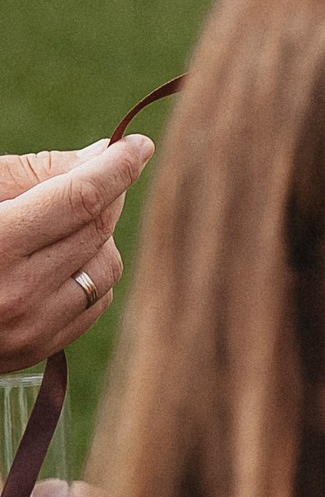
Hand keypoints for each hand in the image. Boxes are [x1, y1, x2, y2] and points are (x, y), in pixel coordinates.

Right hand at [0, 138, 154, 372]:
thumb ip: (35, 173)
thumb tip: (104, 154)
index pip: (81, 199)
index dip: (117, 167)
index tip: (137, 146)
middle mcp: (15, 294)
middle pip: (97, 230)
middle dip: (106, 195)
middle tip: (95, 176)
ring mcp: (28, 330)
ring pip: (107, 267)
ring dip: (96, 238)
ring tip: (56, 226)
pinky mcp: (36, 351)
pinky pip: (96, 302)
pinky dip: (88, 275)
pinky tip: (54, 262)